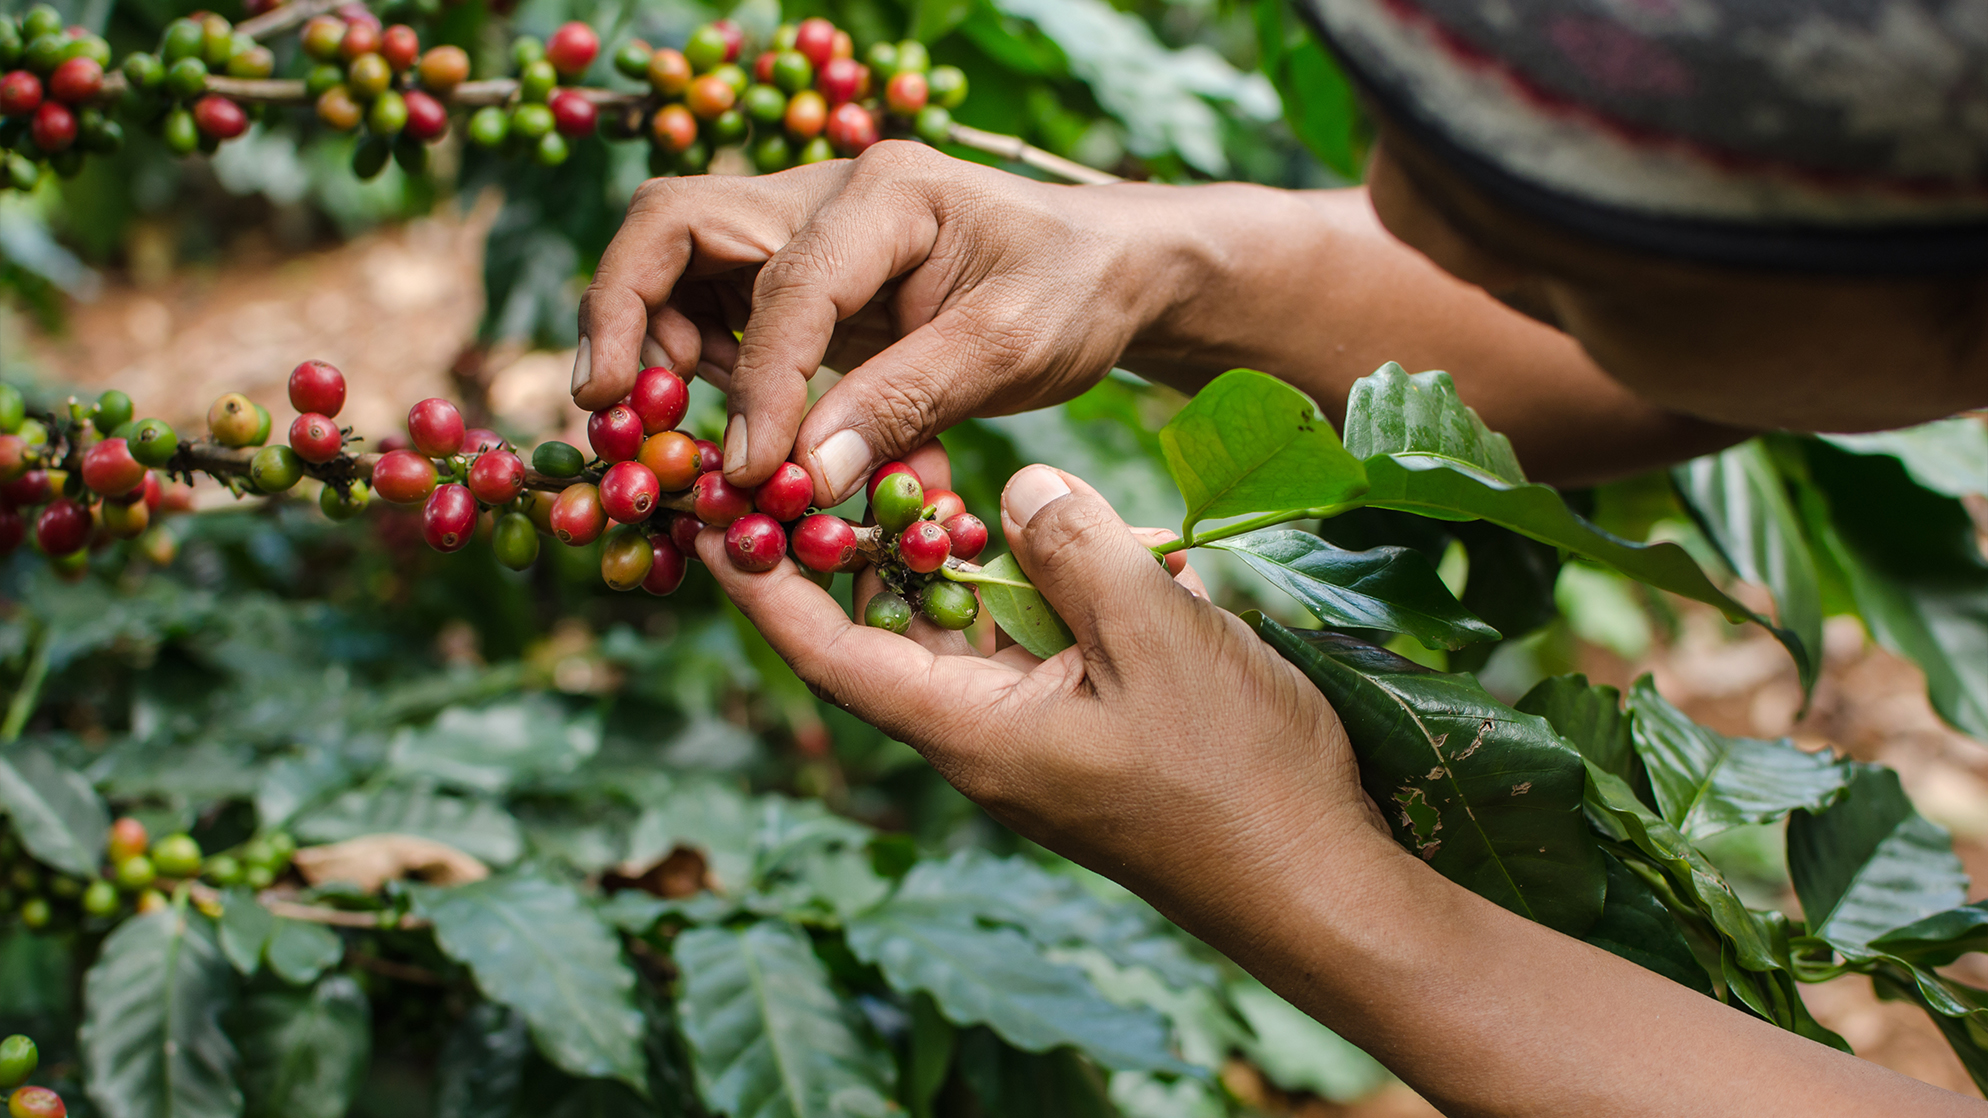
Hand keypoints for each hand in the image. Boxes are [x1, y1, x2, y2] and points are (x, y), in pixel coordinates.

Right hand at [575, 144, 1184, 505]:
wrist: (1107, 269)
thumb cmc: (1072, 294)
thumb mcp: (1009, 351)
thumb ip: (904, 405)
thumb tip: (802, 477)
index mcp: (885, 194)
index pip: (784, 284)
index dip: (758, 384)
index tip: (752, 472)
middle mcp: (825, 196)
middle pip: (674, 226)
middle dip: (624, 314)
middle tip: (609, 411)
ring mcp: (805, 232)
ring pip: (678, 264)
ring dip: (651, 343)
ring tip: (658, 431)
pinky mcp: (804, 278)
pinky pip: (717, 310)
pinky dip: (699, 367)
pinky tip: (725, 430)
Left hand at [698, 456, 1392, 932]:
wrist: (1317, 877)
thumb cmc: (1235, 775)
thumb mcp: (1155, 639)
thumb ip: (1074, 550)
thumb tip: (1016, 487)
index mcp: (970, 730)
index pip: (831, 652)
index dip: (764, 585)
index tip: (713, 515)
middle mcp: (983, 735)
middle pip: (885, 630)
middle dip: (855, 544)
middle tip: (834, 451)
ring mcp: (1035, 735)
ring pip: (961, 630)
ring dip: (947, 557)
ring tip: (928, 467)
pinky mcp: (1084, 728)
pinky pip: (1028, 644)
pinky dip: (1026, 584)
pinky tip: (1049, 531)